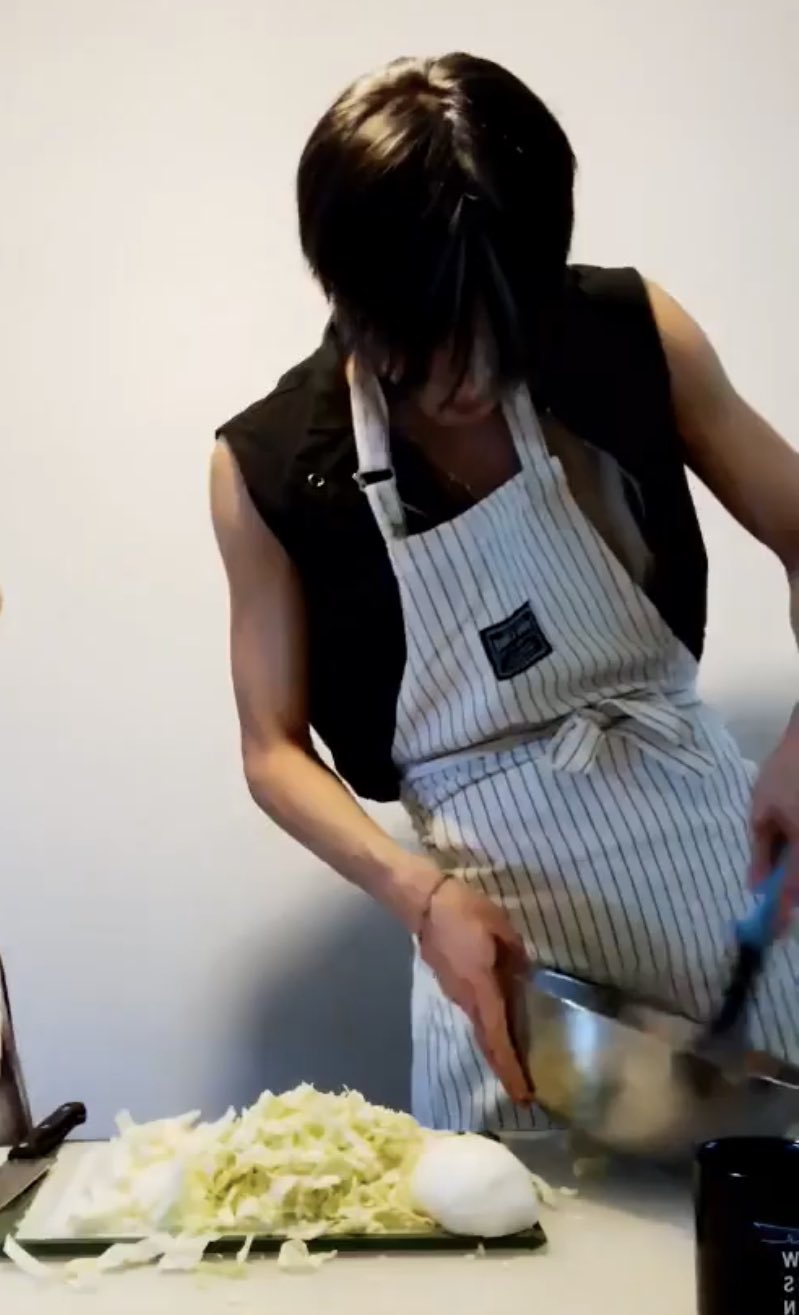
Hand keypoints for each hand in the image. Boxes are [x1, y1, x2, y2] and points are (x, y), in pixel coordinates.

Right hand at [419, 880, 533, 1104]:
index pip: (498, 1037)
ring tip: (515, 1062)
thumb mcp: (501, 928)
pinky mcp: (450, 983)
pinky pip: (474, 1012)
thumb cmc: (463, 912)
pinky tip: (500, 1024)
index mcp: (482, 989)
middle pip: (487, 1042)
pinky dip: (489, 1027)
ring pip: (480, 1028)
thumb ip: (516, 955)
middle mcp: (466, 999)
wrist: (424, 901)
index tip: (522, 1094)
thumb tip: (526, 976)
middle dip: (504, 1069)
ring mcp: (455, 993)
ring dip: (497, 1048)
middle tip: (522, 1093)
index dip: (510, 1067)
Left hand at [749, 713, 798, 917]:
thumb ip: (761, 851)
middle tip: (775, 905)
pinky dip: (798, 861)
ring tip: (780, 874)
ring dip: (795, 880)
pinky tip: (790, 851)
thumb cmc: (786, 773)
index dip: (779, 915)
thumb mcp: (763, 811)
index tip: (768, 933)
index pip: (792, 894)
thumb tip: (756, 886)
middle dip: (791, 896)